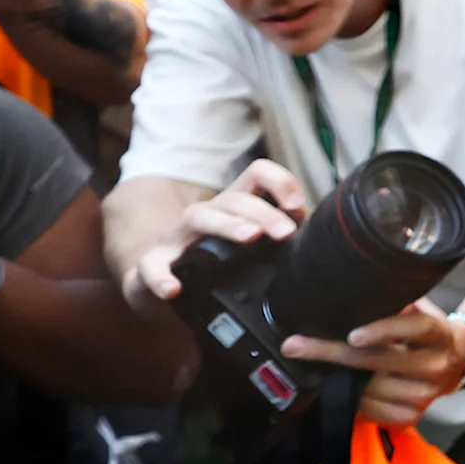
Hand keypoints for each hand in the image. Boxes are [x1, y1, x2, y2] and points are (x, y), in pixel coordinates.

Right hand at [126, 158, 308, 304]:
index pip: (256, 174)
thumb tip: (312, 233)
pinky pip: (152, 266)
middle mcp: (206, 214)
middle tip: (285, 232)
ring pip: (199, 217)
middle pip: (234, 199)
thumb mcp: (247, 240)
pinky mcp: (153, 263)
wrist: (161, 278)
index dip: (280, 182)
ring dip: (226, 225)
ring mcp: (176, 237)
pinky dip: (161, 277)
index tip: (298, 207)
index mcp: (233, 205)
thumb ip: (276, 232)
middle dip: (263, 212)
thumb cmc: (213, 257)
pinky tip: (174, 289)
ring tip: (249, 238)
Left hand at [283, 297, 464, 425]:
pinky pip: (375, 412)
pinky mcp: (414, 416)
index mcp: (441, 334)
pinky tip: (338, 388)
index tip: (352, 335)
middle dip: (334, 353)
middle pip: (382, 362)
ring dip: (338, 378)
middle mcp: (437, 367)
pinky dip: (352, 400)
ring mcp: (426, 396)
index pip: (416, 328)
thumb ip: (397, 304)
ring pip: (373, 389)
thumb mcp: (421, 310)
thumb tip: (352, 291)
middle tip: (296, 345)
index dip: (385, 329)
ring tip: (311, 366)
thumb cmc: (429, 330)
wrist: (461, 360)